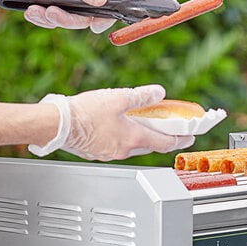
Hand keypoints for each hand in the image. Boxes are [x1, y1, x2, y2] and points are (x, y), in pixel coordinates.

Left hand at [0, 0, 115, 32]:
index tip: (95, 27)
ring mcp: (68, 5)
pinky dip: (40, 19)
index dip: (106, 18)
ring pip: (67, 24)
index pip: (109, 4)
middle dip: (66, 19)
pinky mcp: (54, 10)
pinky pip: (52, 23)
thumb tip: (102, 1)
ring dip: (49, 19)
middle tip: (50, 12)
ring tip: (34, 9)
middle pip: (86, 20)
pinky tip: (30, 10)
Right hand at [29, 84, 194, 160]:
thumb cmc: (84, 113)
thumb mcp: (119, 98)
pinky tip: (116, 126)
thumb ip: (142, 96)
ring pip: (132, 146)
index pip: (165, 142)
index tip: (189, 137)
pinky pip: (116, 146)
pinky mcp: (97, 152)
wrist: (56, 125)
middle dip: (160, 137)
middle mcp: (123, 149)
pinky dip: (123, 138)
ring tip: (139, 123)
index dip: (180, 139)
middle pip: (150, 145)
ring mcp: (109, 153)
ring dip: (140, 137)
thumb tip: (159, 92)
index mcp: (133, 138)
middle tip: (167, 128)